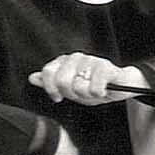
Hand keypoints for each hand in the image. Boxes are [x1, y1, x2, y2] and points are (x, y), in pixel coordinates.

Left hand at [28, 54, 142, 105]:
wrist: (122, 86)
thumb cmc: (95, 87)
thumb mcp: (70, 89)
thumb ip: (51, 83)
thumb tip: (32, 78)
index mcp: (65, 61)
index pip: (48, 72)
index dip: (51, 88)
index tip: (58, 97)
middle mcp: (76, 58)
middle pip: (62, 81)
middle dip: (72, 94)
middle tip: (82, 94)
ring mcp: (91, 61)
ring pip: (79, 86)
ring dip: (87, 95)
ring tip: (94, 91)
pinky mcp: (106, 67)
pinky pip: (95, 88)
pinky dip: (98, 93)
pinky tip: (104, 90)